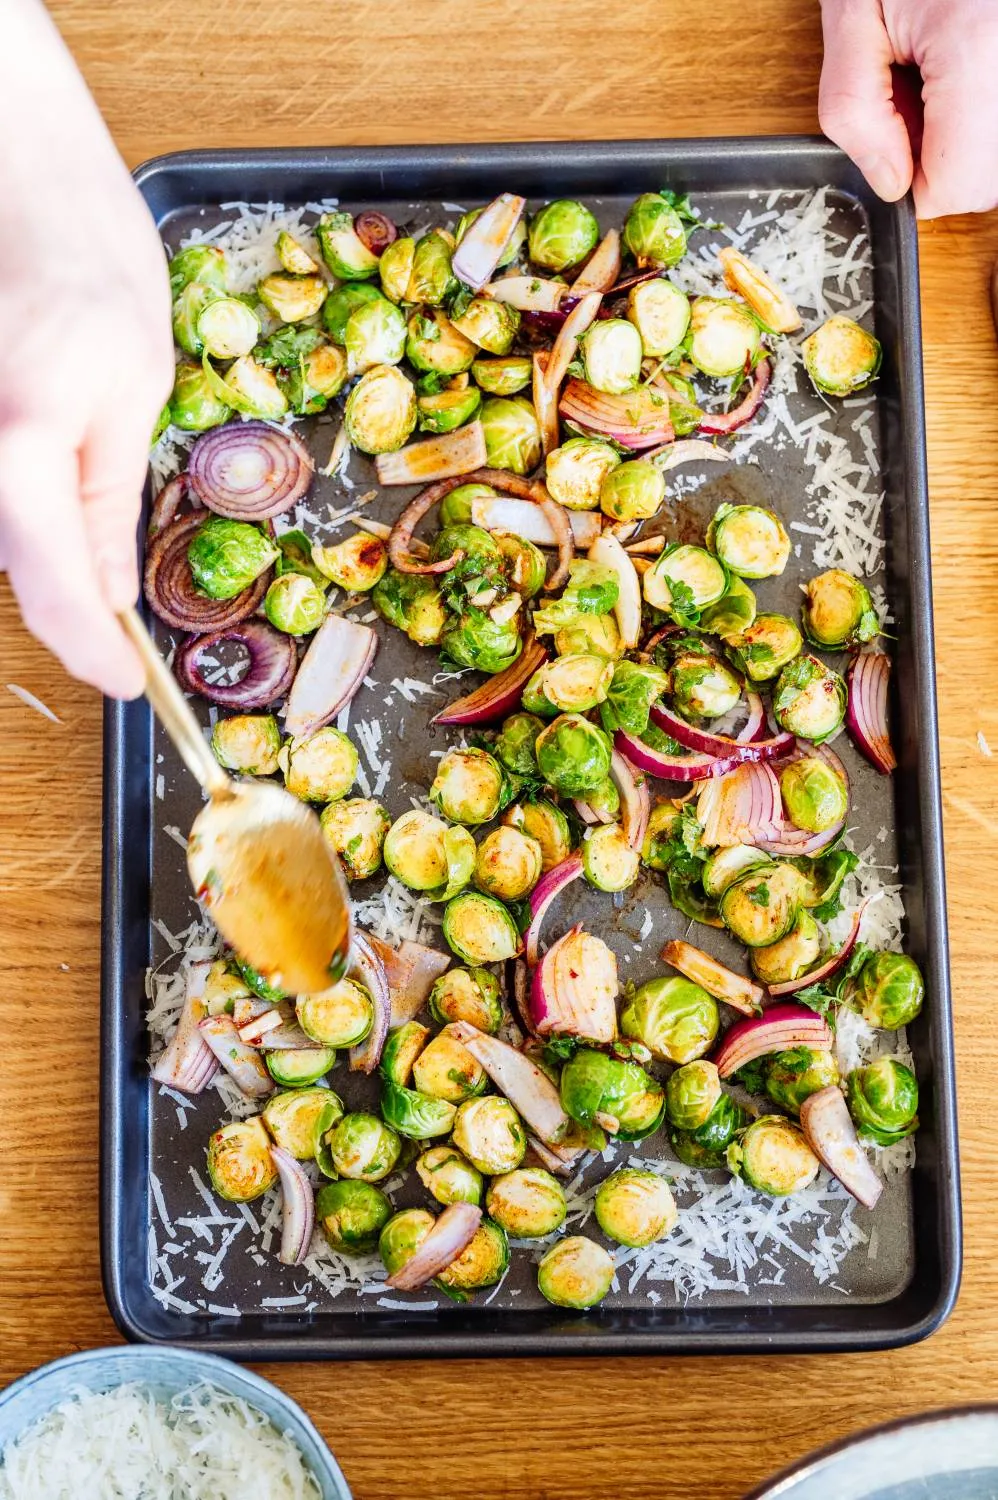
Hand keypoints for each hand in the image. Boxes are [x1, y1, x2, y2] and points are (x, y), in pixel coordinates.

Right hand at [0, 0, 172, 696]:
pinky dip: (22, 503)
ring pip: (1, 535)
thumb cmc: (82, 252)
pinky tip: (52, 467)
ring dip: (44, 545)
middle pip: (15, 569)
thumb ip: (106, 501)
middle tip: (128, 619)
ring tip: (96, 519)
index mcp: (20, 447)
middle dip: (72, 600)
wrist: (9, 166)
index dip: (94, 653)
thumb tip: (112, 593)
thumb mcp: (130, 385)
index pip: (55, 594)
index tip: (129, 685)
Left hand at [818, 0, 997, 217]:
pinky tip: (966, 67)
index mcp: (978, 48)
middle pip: (988, 179)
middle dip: (945, 158)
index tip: (895, 137)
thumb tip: (888, 181)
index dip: (916, 181)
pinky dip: (985, 112)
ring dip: (969, 136)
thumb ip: (853, 110)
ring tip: (941, 74)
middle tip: (917, 95)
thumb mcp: (852, 16)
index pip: (958, 186)